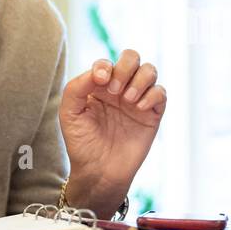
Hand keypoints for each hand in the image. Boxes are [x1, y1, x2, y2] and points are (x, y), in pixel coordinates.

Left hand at [59, 49, 165, 216]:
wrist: (99, 172)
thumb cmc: (82, 143)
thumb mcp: (69, 113)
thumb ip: (77, 86)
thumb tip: (101, 71)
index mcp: (99, 86)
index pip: (107, 62)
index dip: (105, 66)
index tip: (100, 82)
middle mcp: (120, 89)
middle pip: (132, 57)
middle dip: (125, 68)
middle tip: (115, 90)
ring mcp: (137, 100)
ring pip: (150, 71)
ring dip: (140, 80)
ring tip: (129, 100)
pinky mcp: (152, 114)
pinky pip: (161, 93)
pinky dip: (152, 95)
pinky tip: (139, 108)